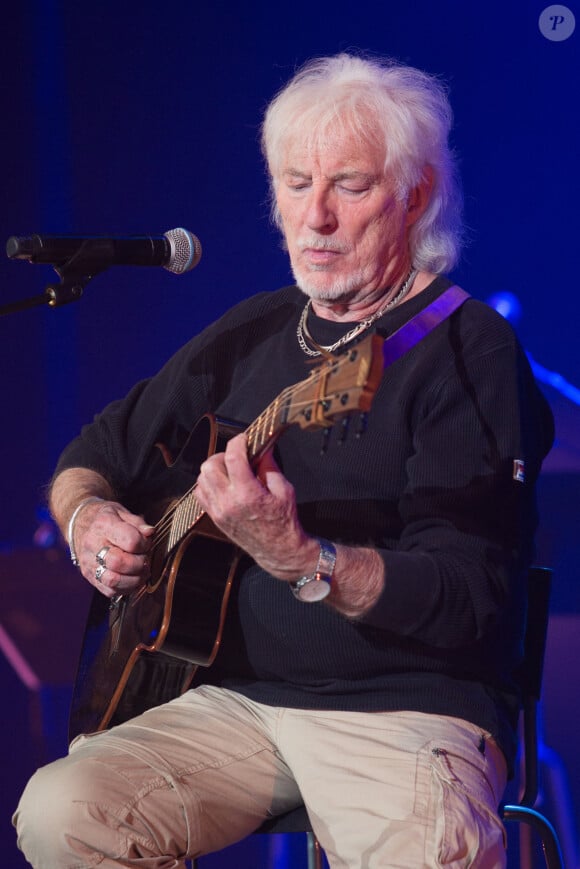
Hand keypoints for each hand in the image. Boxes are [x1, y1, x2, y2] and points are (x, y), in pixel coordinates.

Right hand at [72, 499, 153, 598]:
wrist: (80, 524)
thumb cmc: (105, 519)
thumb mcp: (121, 512)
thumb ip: (137, 523)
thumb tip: (149, 533)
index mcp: (104, 525)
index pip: (130, 541)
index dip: (144, 544)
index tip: (146, 543)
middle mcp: (93, 544)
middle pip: (120, 563)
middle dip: (140, 564)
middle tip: (144, 558)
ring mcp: (89, 563)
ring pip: (114, 581)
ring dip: (134, 579)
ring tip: (140, 570)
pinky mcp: (90, 577)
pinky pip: (110, 590)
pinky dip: (126, 587)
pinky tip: (130, 577)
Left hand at [194, 433, 318, 580]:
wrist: (279, 550)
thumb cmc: (284, 522)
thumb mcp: (284, 490)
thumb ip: (270, 466)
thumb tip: (261, 448)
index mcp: (248, 494)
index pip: (232, 457)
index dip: (237, 442)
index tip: (244, 438)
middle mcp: (229, 502)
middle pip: (210, 466)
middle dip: (223, 455)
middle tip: (237, 456)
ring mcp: (219, 511)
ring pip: (202, 478)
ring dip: (214, 469)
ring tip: (230, 470)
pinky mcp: (215, 518)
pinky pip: (200, 493)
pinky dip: (208, 484)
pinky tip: (223, 484)